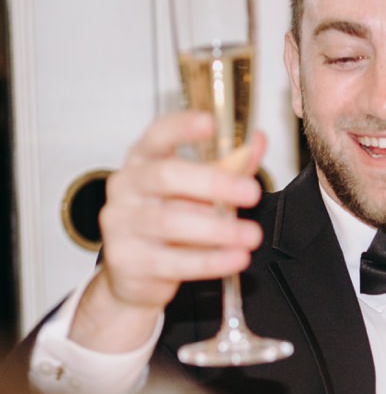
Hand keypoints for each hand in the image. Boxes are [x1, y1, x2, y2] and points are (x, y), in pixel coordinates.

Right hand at [71, 111, 266, 351]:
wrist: (135, 271)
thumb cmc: (170, 219)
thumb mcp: (200, 189)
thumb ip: (229, 165)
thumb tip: (256, 140)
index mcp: (143, 161)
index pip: (158, 135)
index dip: (182, 127)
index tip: (211, 122)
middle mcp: (127, 187)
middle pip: (166, 176)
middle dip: (213, 183)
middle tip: (252, 193)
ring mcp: (121, 224)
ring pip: (170, 222)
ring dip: (218, 229)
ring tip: (251, 235)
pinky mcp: (127, 260)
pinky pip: (172, 261)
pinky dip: (210, 261)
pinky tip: (235, 257)